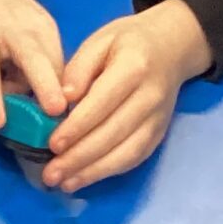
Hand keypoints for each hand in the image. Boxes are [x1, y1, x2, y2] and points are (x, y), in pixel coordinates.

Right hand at [0, 0, 65, 130]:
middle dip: (39, 83)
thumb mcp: (41, 35)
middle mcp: (10, 32)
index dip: (56, 84)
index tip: (61, 109)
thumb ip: (45, 68)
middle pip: (27, 56)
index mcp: (35, 33)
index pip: (51, 59)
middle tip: (44, 117)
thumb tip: (46, 111)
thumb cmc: (17, 24)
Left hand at [43, 0, 210, 192]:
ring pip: (126, 152)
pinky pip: (134, 158)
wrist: (172, 47)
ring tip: (63, 183)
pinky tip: (84, 178)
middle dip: (80, 157)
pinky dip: (108, 172)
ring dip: (93, 172)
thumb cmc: (128, 42)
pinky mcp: (159, 134)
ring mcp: (158, 119)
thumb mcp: (100, 40)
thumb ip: (79, 68)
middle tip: (50, 173)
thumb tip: (63, 99)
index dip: (77, 126)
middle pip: (113, 133)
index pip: (103, 102)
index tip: (53, 144)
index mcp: (134, 67)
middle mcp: (150, 97)